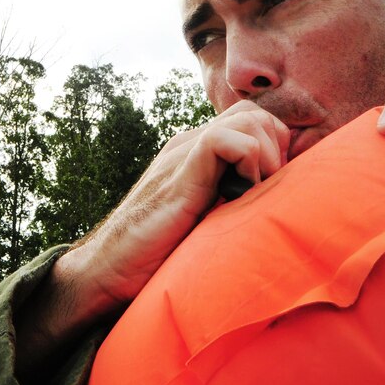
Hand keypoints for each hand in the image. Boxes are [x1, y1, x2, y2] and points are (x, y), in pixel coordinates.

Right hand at [15, 100, 288, 374]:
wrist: (107, 270)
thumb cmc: (157, 257)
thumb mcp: (206, 222)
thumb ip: (230, 202)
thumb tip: (272, 206)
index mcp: (198, 154)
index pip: (253, 122)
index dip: (276, 148)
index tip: (275, 188)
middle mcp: (191, 146)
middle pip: (255, 114)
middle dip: (277, 149)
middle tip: (269, 191)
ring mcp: (183, 155)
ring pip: (248, 119)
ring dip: (266, 155)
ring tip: (256, 193)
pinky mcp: (179, 172)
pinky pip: (224, 140)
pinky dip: (248, 162)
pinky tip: (240, 194)